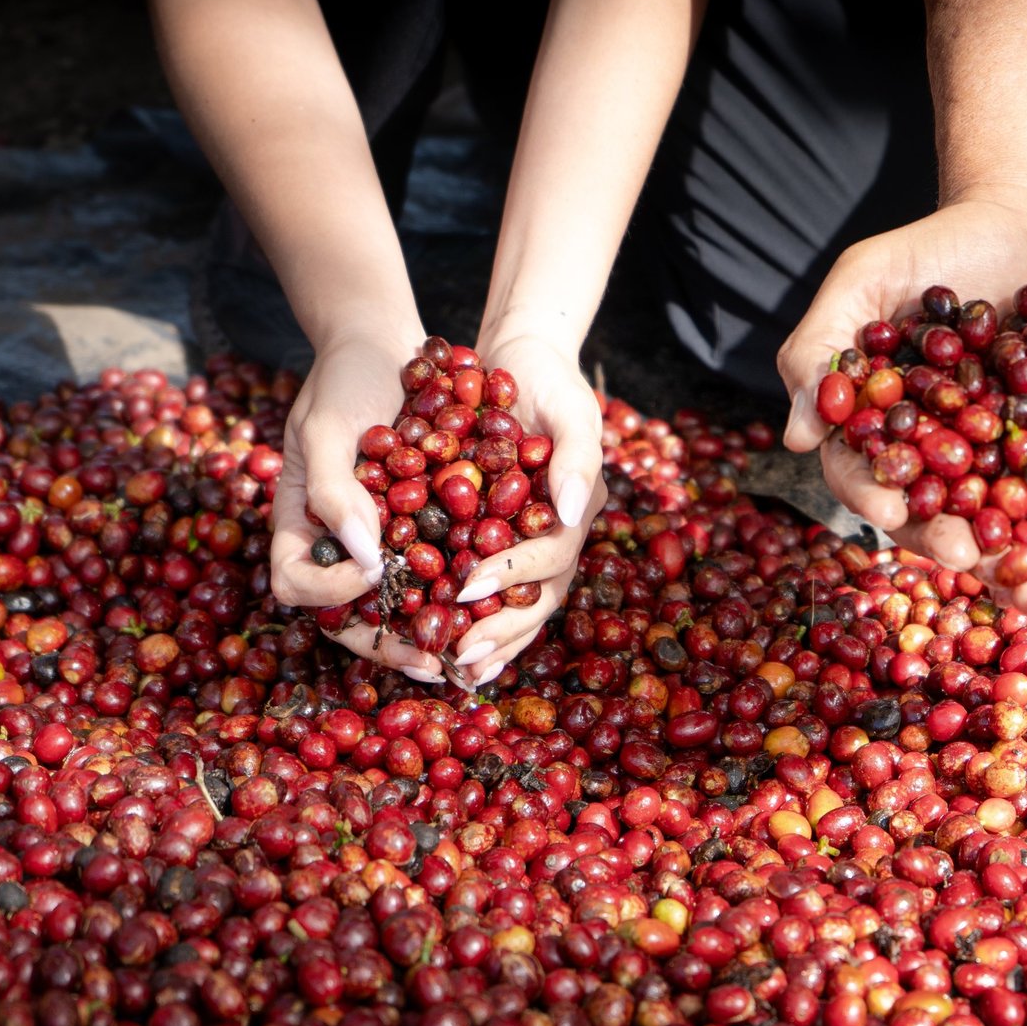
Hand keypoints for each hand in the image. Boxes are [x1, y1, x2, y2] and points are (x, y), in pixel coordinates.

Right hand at [269, 332, 450, 682]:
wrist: (384, 344)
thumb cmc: (345, 380)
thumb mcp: (328, 429)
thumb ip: (335, 493)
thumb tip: (365, 559)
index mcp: (298, 524)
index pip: (296, 583)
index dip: (331, 591)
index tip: (377, 569)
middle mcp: (334, 543)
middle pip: (347, 613)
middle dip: (387, 642)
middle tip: (432, 662)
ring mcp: (376, 540)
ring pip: (391, 607)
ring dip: (424, 635)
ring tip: (464, 657)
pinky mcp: (417, 530)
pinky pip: (430, 576)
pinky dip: (451, 599)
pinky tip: (488, 612)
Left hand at [446, 333, 605, 690]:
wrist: (522, 357)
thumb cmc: (549, 379)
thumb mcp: (573, 410)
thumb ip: (578, 459)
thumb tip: (574, 513)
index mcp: (578, 510)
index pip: (552, 556)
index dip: (515, 575)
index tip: (472, 586)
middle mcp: (558, 533)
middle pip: (539, 597)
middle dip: (503, 629)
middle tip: (464, 656)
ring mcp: (531, 540)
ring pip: (519, 605)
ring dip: (493, 640)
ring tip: (458, 668)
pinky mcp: (499, 537)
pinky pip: (491, 589)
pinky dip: (473, 620)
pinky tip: (448, 645)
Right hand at [778, 194, 1026, 586]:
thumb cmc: (934, 244)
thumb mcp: (865, 277)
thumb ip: (820, 345)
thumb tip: (798, 436)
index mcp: (880, 425)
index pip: (863, 471)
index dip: (873, 494)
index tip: (890, 509)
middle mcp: (937, 453)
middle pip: (930, 512)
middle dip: (945, 538)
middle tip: (967, 553)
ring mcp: (1000, 456)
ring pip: (996, 515)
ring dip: (1010, 547)